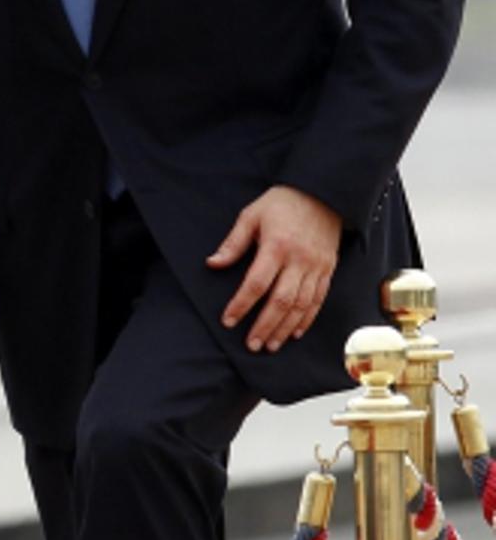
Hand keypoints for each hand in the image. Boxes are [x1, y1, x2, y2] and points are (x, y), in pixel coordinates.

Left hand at [207, 185, 341, 352]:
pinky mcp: (328, 270)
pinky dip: (307, 319)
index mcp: (277, 246)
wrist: (322, 194)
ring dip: (285, 328)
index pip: (256, 283)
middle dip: (264, 326)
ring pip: (301, 305)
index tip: (228, 320)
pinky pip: (318, 300)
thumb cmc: (281, 204)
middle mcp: (299, 260)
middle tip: (251, 345)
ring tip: (270, 345)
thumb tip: (212, 264)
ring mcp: (316, 267)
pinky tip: (295, 333)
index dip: (241, 304)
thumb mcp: (251, 216)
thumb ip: (233, 243)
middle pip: (281, 300)